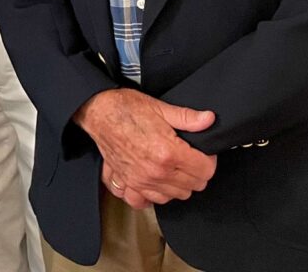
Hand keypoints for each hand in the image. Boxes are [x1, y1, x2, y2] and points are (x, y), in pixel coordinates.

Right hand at [75, 89, 216, 206]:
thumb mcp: (160, 107)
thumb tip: (209, 120)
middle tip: (188, 156)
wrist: (98, 111)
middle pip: (194, 186)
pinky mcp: (127, 182)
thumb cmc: (125, 108)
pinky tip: (154, 181)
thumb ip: (188, 117)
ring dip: (178, 184)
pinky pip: (146, 201)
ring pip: (174, 196)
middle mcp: (156, 171)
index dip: (208, 159)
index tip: (202, 152)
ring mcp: (141, 180)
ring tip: (172, 167)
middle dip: (196, 172)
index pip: (205, 171)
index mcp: (168, 152)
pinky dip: (152, 195)